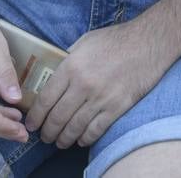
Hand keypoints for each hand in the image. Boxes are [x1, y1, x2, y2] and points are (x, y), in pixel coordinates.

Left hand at [25, 21, 176, 148]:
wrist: (149, 42)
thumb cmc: (116, 39)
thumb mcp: (85, 41)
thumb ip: (68, 58)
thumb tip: (55, 72)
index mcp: (71, 66)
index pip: (46, 98)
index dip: (36, 116)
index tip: (31, 123)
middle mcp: (83, 85)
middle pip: (58, 117)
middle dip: (48, 131)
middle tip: (44, 137)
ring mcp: (101, 98)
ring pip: (75, 127)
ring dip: (64, 138)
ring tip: (59, 142)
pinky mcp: (117, 107)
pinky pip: (96, 130)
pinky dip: (85, 138)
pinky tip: (80, 140)